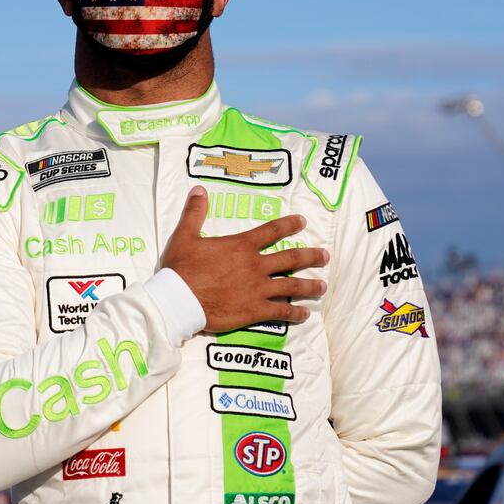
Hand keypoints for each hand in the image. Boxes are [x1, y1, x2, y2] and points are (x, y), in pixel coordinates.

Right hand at [161, 186, 328, 332]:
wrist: (178, 300)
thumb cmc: (181, 268)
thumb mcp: (184, 236)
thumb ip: (195, 213)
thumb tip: (199, 190)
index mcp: (242, 246)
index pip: (271, 231)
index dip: (289, 225)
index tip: (303, 222)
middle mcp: (256, 266)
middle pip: (291, 259)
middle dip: (311, 256)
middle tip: (325, 256)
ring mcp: (258, 289)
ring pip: (292, 286)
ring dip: (310, 285)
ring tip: (322, 286)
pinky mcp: (255, 310)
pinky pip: (281, 311)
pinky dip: (295, 312)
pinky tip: (304, 313)